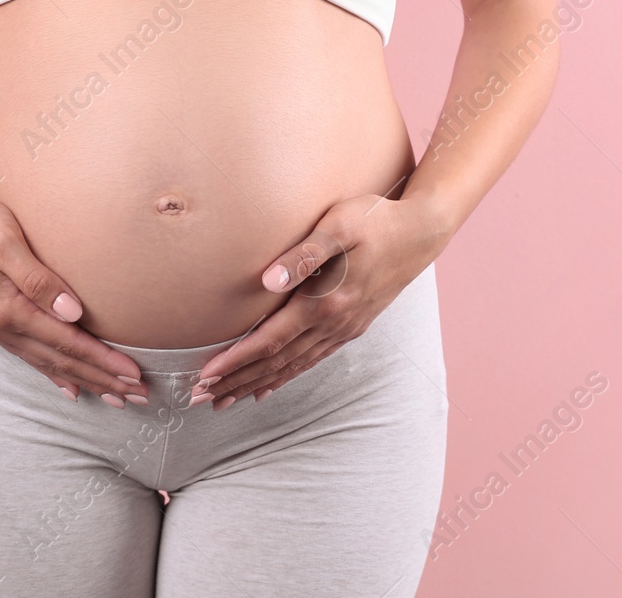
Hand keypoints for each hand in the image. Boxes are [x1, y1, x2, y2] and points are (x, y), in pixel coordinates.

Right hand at [0, 193, 148, 406]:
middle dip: (101, 379)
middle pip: (61, 361)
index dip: (102, 361)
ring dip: (83, 380)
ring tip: (114, 397)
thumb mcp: (3, 240)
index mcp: (7, 308)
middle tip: (139, 396)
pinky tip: (69, 387)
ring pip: (46, 363)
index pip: (67, 342)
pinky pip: (28, 357)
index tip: (134, 376)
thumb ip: (38, 278)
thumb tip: (72, 312)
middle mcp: (0, 326)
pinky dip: (53, 374)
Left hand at [189, 194, 446, 409]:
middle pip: (277, 362)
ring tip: (226, 401)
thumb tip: (266, 281)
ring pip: (293, 366)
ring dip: (257, 384)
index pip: (270, 340)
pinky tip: (270, 386)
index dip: (236, 361)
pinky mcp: (353, 324)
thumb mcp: (339, 225)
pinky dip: (287, 376)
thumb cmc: (377, 220)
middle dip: (237, 382)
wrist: (422, 231)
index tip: (204, 377)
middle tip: (199, 400)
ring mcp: (346, 328)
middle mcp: (334, 323)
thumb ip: (303, 254)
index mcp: (325, 302)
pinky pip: (313, 360)